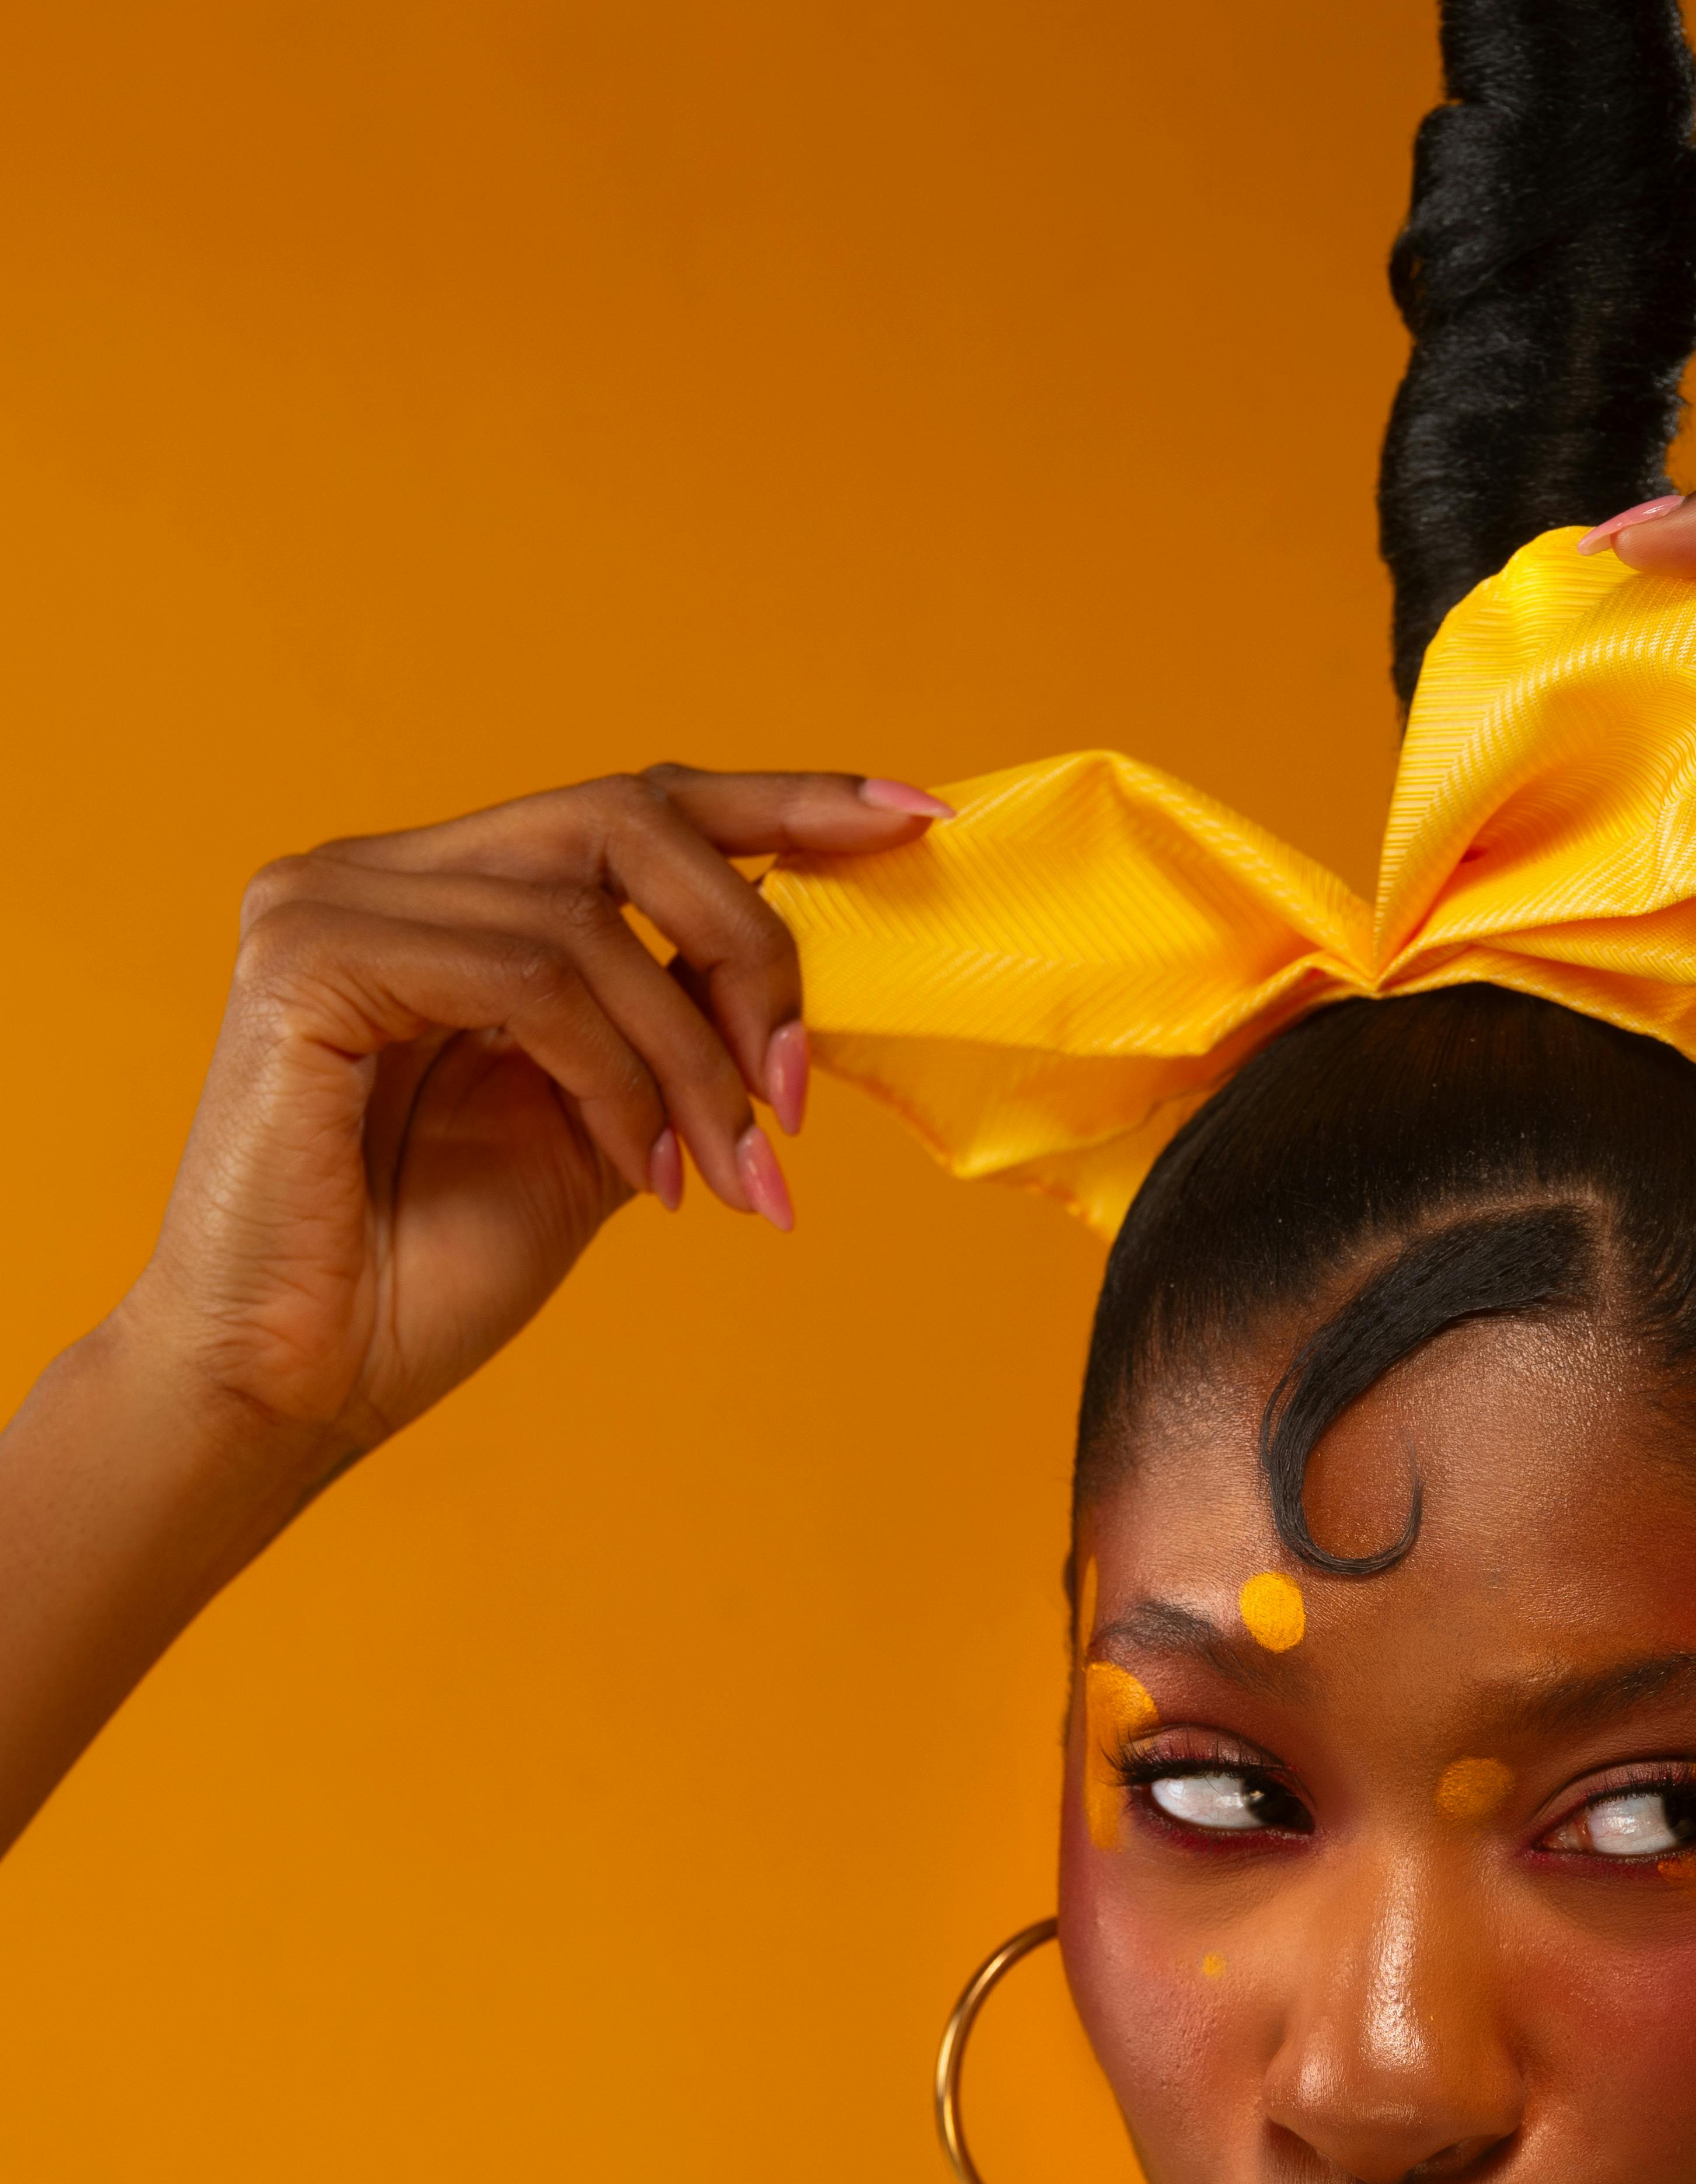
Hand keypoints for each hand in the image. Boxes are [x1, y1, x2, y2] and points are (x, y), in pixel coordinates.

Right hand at [122, 765, 944, 1476]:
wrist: (295, 1384)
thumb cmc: (427, 1271)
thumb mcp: (606, 1128)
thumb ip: (677, 1035)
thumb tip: (805, 986)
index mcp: (445, 894)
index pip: (633, 806)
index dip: (781, 799)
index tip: (911, 818)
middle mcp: (381, 870)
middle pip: (628, 818)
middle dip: (752, 944)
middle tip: (799, 1083)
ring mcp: (331, 901)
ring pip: (591, 916)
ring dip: (694, 1055)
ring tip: (725, 1169)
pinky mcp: (308, 957)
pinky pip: (529, 976)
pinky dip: (614, 1074)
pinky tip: (636, 1169)